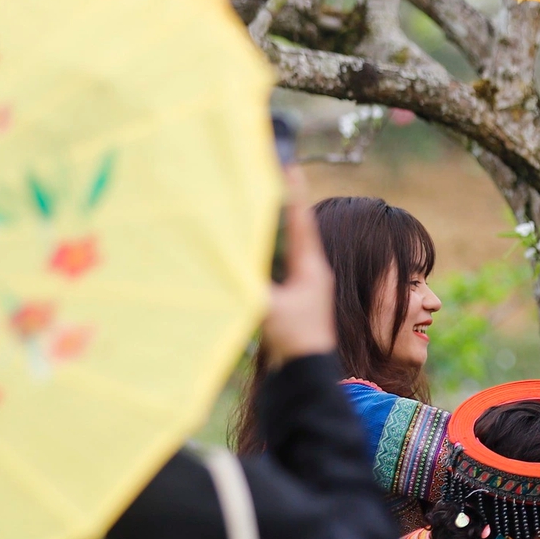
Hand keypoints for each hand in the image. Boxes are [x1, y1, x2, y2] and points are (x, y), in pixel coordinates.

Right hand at [261, 180, 335, 366]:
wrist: (307, 373)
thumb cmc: (294, 339)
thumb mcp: (268, 307)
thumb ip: (248, 282)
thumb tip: (228, 258)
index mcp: (310, 268)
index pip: (300, 220)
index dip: (292, 192)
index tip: (289, 164)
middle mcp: (311, 271)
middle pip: (294, 228)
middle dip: (280, 203)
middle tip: (269, 174)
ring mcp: (304, 284)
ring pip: (287, 245)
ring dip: (274, 225)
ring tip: (259, 200)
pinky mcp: (294, 297)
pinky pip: (281, 263)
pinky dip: (269, 249)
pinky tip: (255, 243)